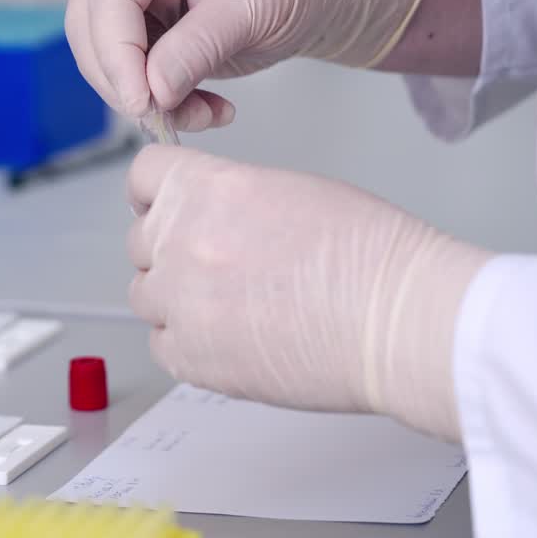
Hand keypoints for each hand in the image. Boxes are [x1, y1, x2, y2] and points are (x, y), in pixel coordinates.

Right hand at [66, 0, 430, 130]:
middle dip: (121, 79)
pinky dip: (164, 104)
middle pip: (90, 25)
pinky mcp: (148, 31)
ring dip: (145, 99)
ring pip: (104, 58)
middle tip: (162, 115)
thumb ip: (197, 48)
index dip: (116, 51)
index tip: (140, 100)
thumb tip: (152, 91)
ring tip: (200, 114)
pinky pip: (133, 77)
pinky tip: (206, 109)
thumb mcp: (252, 9)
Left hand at [126, 145, 490, 439]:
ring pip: (146, 296)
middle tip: (220, 263)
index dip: (157, 193)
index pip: (142, 177)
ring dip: (177, 298)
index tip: (167, 205)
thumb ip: (228, 198)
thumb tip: (204, 213)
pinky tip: (233, 336)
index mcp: (207, 189)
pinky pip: (162, 345)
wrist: (395, 321)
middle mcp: (182, 242)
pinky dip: (188, 342)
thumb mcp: (290, 191)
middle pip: (140, 241)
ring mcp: (181, 304)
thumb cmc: (368, 255)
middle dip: (172, 248)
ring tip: (233, 304)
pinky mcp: (192, 359)